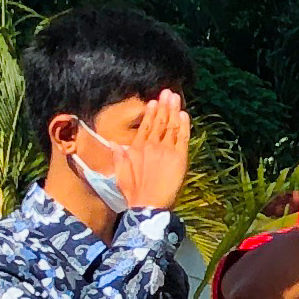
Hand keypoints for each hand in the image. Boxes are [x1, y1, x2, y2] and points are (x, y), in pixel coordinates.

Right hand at [119, 92, 193, 212]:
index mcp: (136, 149)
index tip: (153, 102)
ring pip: (171, 126)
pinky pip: (183, 137)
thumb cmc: (133, 193)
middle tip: (168, 92)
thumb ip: (119, 157)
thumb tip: (113, 144)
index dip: (150, 113)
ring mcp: (166, 150)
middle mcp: (152, 146)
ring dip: (173, 110)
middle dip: (164, 106)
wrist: (148, 205)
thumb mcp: (120, 174)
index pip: (145, 126)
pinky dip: (184, 124)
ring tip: (175, 97)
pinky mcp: (180, 157)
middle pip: (159, 122)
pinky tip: (184, 114)